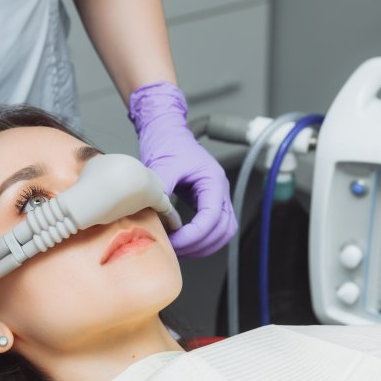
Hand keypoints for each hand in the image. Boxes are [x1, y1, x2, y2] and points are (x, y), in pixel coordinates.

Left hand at [129, 81, 237, 256]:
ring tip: (179, 249)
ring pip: (223, 232)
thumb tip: (157, 215)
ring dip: (203, 246)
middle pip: (223, 230)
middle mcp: (220, 190)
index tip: (173, 241)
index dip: (194, 235)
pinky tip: (183, 242)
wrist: (167, 131)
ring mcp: (217, 197)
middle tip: (174, 249)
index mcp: (213, 180)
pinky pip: (214, 228)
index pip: (212, 217)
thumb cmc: (168, 143)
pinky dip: (202, 239)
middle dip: (199, 244)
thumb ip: (161, 190)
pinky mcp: (208, 202)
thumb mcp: (162, 166)